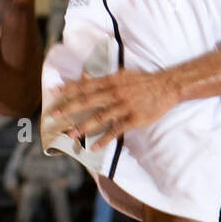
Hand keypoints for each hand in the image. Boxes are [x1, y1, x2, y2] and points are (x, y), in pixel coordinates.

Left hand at [44, 69, 177, 150]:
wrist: (166, 87)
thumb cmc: (142, 80)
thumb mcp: (121, 74)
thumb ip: (102, 77)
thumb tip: (83, 75)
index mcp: (111, 81)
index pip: (86, 85)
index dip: (69, 88)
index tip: (54, 92)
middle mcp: (115, 93)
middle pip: (88, 101)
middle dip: (70, 108)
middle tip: (54, 116)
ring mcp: (124, 106)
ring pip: (99, 117)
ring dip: (83, 127)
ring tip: (70, 135)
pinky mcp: (133, 119)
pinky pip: (116, 130)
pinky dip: (104, 139)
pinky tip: (94, 147)